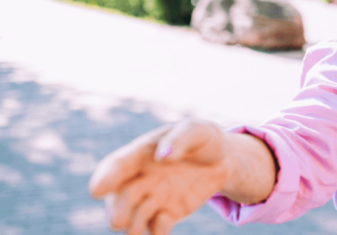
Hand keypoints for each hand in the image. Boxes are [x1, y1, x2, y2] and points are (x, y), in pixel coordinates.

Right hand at [88, 120, 230, 234]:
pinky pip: (158, 226)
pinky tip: (162, 230)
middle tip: (118, 222)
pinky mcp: (168, 213)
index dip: (105, 178)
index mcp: (141, 154)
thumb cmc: (203, 139)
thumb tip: (164, 156)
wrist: (221, 159)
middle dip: (117, 210)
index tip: (96, 191)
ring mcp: (153, 197)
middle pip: (121, 196)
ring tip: (134, 233)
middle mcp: (141, 178)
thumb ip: (180, 139)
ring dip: (133, 225)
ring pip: (135, 215)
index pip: (117, 166)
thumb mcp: (196, 130)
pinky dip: (157, 230)